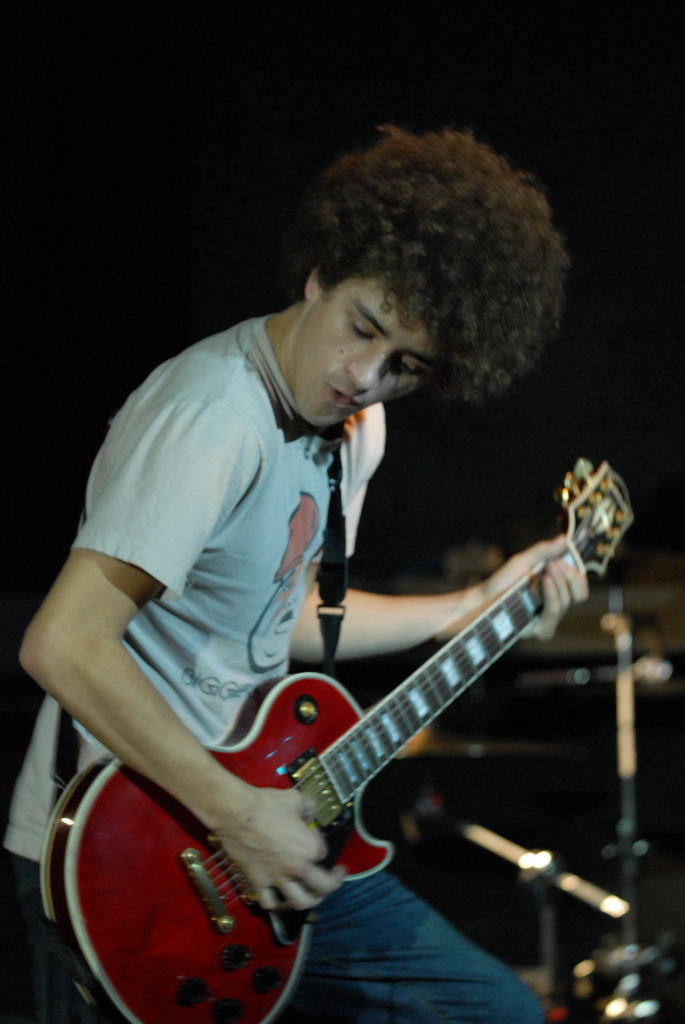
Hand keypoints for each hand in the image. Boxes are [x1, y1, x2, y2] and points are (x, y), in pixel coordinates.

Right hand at [212, 784, 345, 911]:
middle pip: (323, 887)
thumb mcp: (297, 798)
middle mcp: (297, 867)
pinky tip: (278, 898)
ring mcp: (277, 878)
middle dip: (332, 883)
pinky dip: (275, 903)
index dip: (319, 843)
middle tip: (334, 877)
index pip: (324, 853)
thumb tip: (310, 817)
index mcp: (310, 847)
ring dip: (308, 900)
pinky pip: (269, 902)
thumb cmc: (267, 803)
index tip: (312, 836)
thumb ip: (309, 809)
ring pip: (300, 903)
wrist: (236, 812)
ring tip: (310, 895)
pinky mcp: (258, 882)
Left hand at [482, 534, 587, 640]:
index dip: (577, 574)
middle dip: (570, 575)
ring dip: (559, 581)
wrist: (482, 599)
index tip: (563, 559)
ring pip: (568, 601)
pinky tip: (544, 580)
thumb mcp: (524, 561)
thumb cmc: (502, 581)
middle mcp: (555, 608)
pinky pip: (555, 612)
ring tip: (545, 569)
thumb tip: (565, 539)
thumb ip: (544, 551)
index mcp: (556, 594)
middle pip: (579, 595)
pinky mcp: (540, 630)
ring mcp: (549, 621)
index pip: (580, 589)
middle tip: (554, 563)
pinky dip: (553, 594)